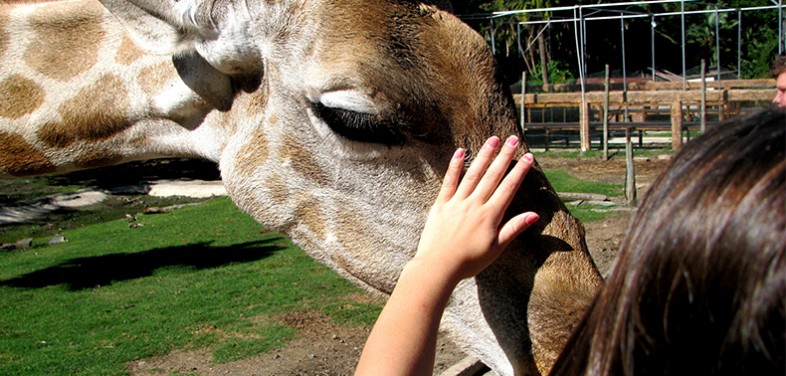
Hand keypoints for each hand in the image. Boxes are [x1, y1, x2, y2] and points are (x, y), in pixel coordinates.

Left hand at [412, 135, 538, 282]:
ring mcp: (457, 203)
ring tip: (493, 140)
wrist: (438, 266)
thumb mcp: (496, 249)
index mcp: (490, 216)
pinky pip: (449, 181)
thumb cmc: (469, 262)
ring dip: (484, 155)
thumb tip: (534, 215)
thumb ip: (513, 229)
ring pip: (473, 174)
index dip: (519, 171)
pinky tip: (460, 151)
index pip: (508, 188)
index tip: (528, 157)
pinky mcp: (441, 204)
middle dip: (504, 156)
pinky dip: (455, 166)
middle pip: (492, 176)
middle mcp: (475, 205)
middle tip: (514, 139)